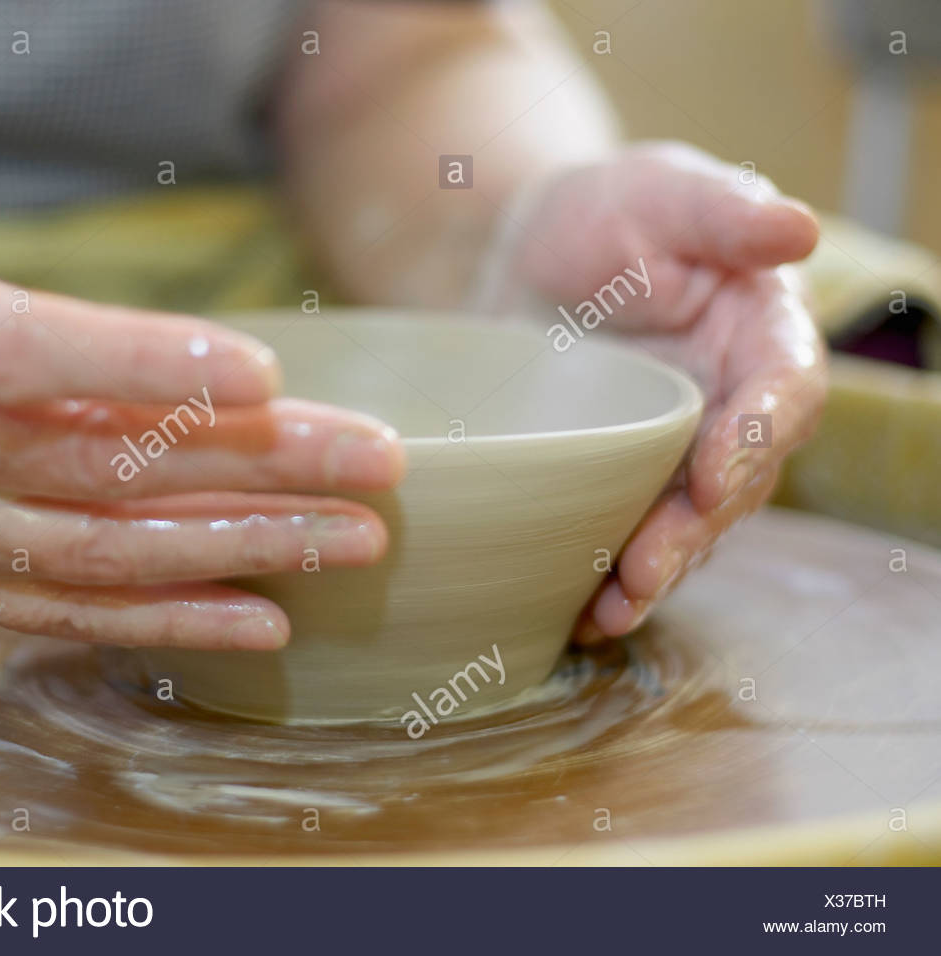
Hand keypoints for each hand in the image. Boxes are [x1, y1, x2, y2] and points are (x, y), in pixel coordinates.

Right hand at [0, 0, 403, 648]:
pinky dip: (170, 622)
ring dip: (242, 550)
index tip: (267, 373)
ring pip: (109, 553)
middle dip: (258, 469)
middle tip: (380, 466)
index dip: (146, 367)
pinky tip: (265, 619)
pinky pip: (72, 612)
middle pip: (109, 466)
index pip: (32, 355)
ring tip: (355, 540)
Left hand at [501, 142, 826, 640]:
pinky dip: (608, 577)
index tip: (712, 474)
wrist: (526, 255)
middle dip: (697, 531)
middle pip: (739, 480)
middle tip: (647, 568)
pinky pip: (630, 533)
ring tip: (612, 609)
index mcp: (760, 333)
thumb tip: (798, 230)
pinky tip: (578, 615)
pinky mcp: (623, 475)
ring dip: (657, 571)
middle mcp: (732, 402)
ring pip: (688, 524)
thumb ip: (723, 211)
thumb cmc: (606, 213)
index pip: (786, 391)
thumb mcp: (661, 192)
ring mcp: (678, 447)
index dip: (758, 438)